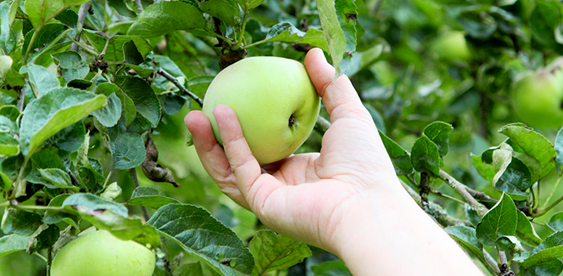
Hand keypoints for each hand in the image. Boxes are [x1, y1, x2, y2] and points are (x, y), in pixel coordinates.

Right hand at [184, 48, 401, 252]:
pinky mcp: (262, 205)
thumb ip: (330, 85)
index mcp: (299, 171)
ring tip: (194, 113)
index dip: (245, 125)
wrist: (368, 205)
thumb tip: (312, 53)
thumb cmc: (365, 164)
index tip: (231, 98)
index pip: (263, 147)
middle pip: (237, 160)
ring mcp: (269, 198)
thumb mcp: (349, 115)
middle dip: (215, 136)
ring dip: (209, 142)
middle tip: (202, 105)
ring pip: (228, 169)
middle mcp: (280, 186)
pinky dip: (229, 143)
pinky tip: (222, 115)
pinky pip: (240, 170)